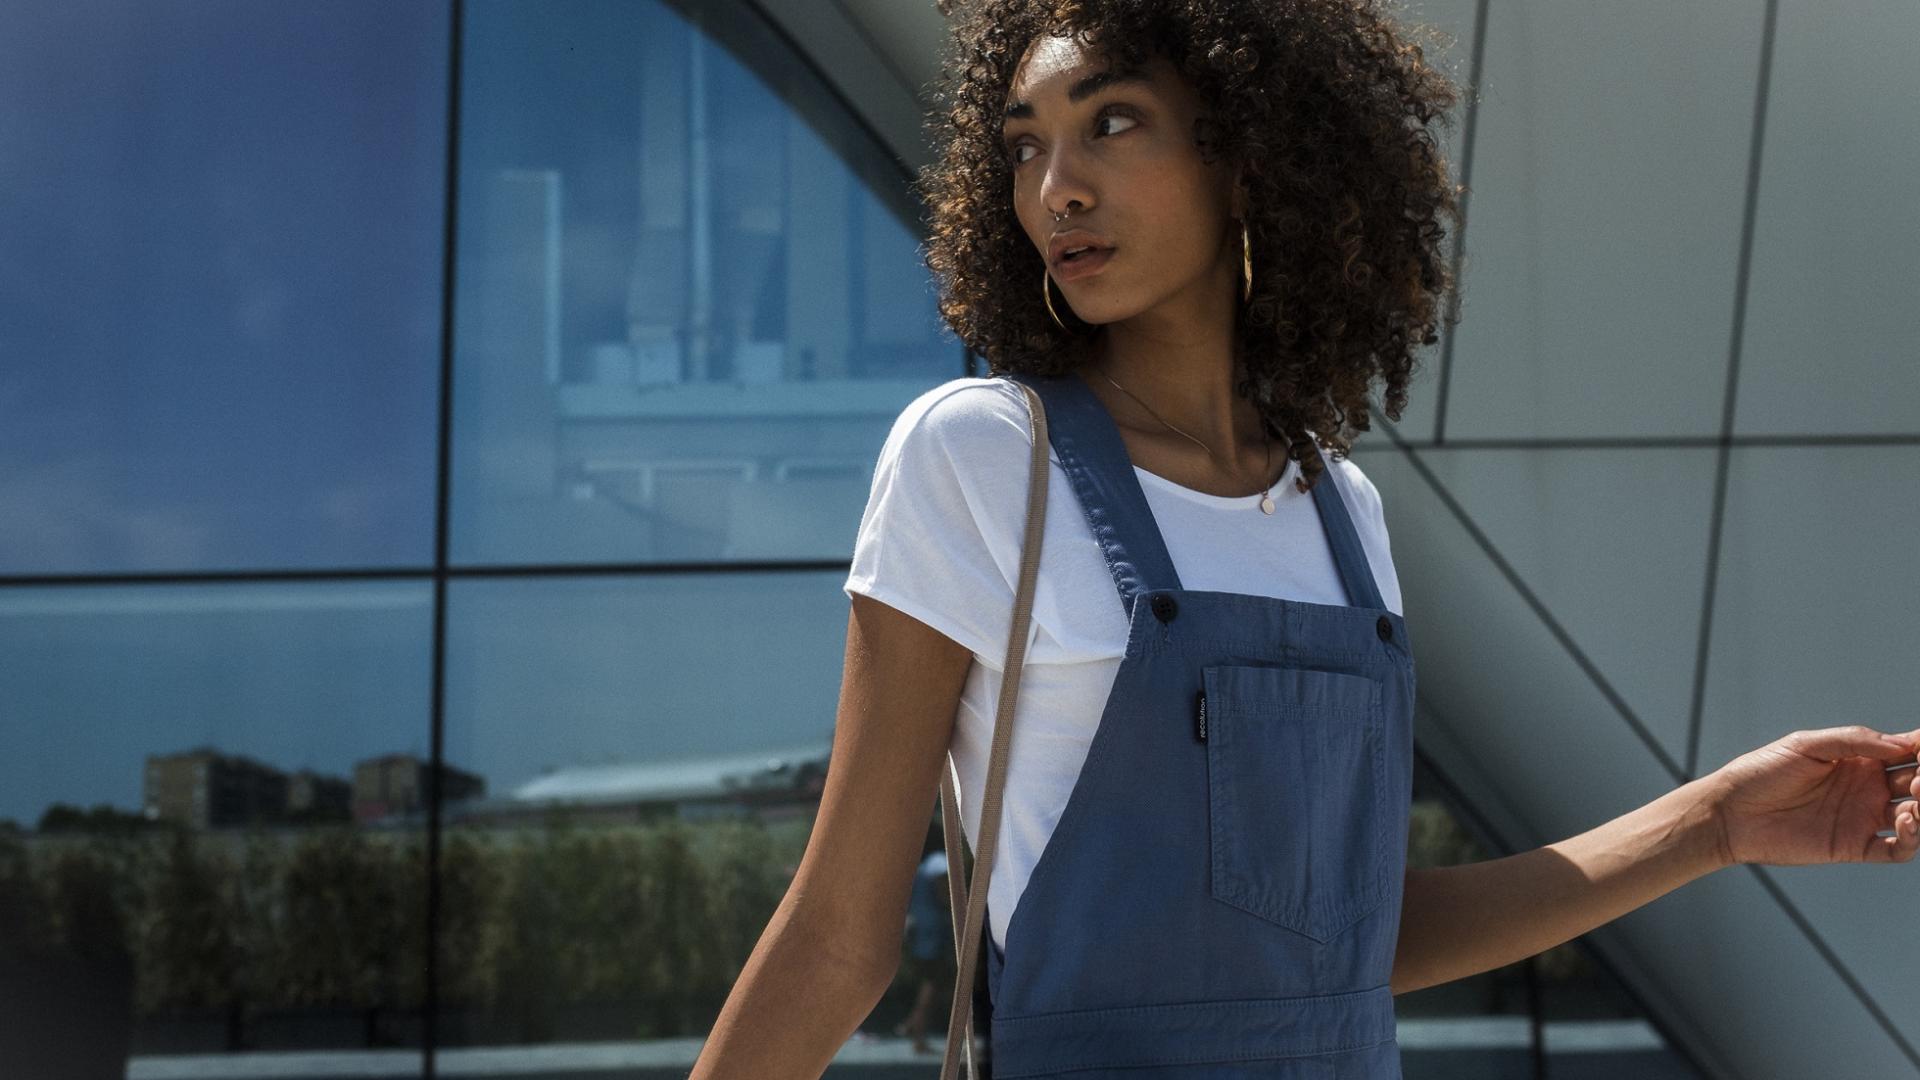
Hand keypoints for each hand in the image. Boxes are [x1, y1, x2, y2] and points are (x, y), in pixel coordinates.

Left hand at [1702, 725, 1918, 866]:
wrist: (1730, 812)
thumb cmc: (1761, 772)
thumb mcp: (1805, 745)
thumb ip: (1853, 740)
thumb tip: (1901, 744)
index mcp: (1859, 759)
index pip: (1907, 751)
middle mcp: (1868, 788)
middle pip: (1918, 782)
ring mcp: (1864, 818)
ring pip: (1917, 816)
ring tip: (1916, 796)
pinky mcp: (1855, 846)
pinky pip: (1897, 849)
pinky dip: (1913, 839)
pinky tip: (1907, 822)